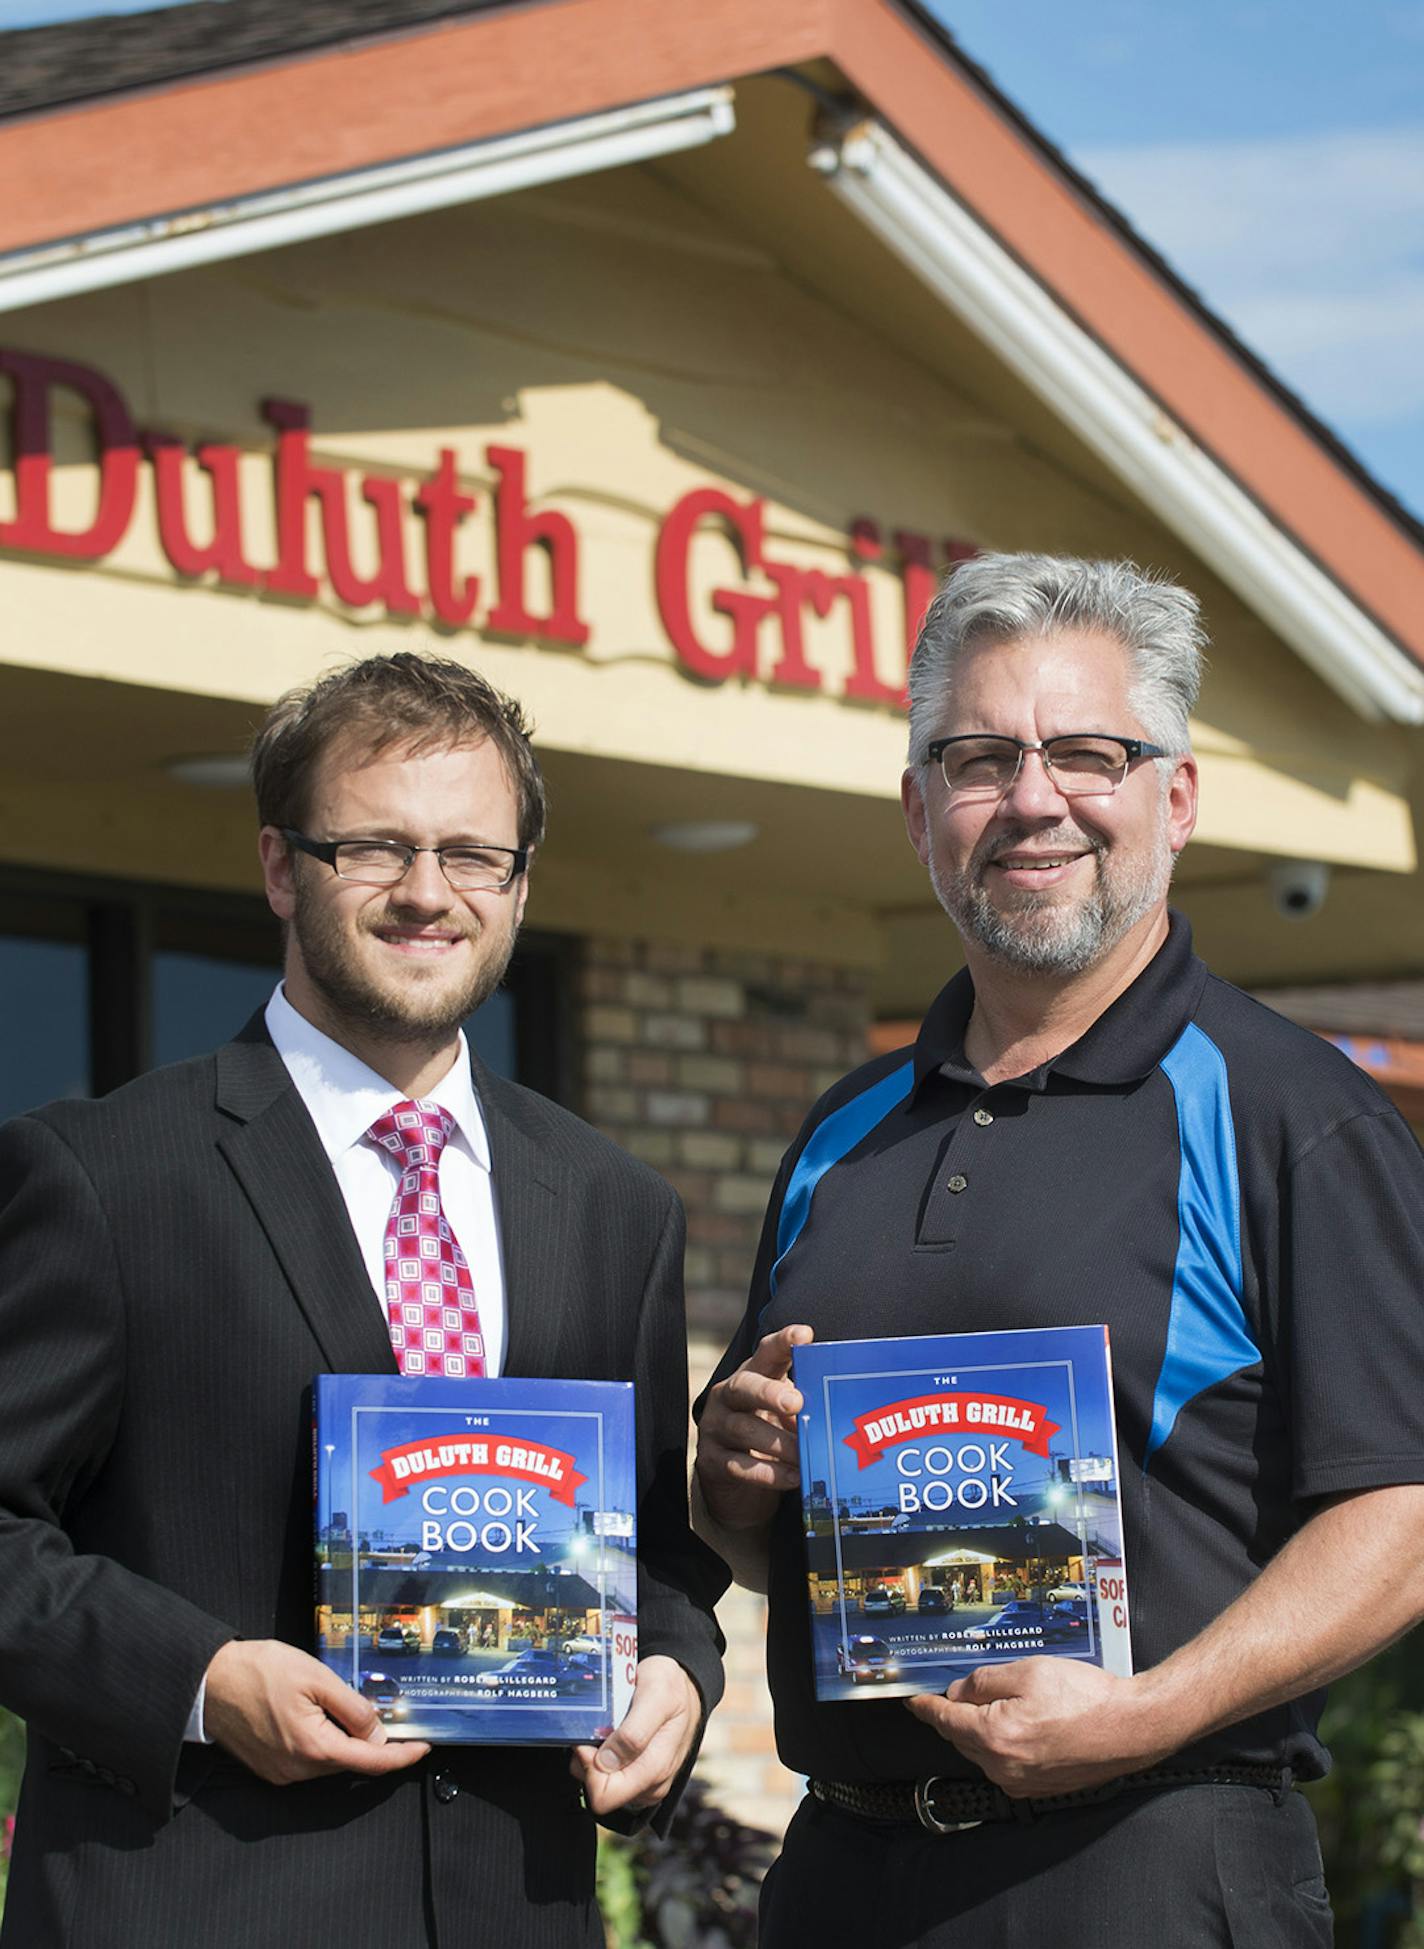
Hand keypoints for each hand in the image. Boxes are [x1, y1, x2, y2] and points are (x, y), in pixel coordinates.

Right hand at [203, 1640, 430, 1785]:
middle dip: (371, 1741)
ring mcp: (282, 1773)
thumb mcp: (316, 1678)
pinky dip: (324, 1742)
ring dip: (345, 1740)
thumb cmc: (259, 1672)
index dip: (401, 1756)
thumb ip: (352, 1708)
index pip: (370, 1761)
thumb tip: (378, 1733)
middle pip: (350, 1761)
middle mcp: (297, 1770)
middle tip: (387, 1714)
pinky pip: (309, 1760)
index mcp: (313, 1748)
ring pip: (330, 1760)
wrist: (210, 1682)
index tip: (422, 1748)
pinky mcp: (270, 1768)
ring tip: (344, 1707)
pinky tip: (321, 1717)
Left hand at [568, 1656, 699, 1815]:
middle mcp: (652, 1784)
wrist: (684, 1688)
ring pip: (599, 1785)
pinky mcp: (639, 1779)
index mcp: (655, 1769)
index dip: (590, 1766)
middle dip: (589, 1761)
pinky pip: (607, 1778)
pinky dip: (600, 1757)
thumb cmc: (671, 1688)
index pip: (605, 1795)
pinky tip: (611, 1736)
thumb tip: (606, 1764)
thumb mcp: (656, 1695)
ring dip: (594, 1757)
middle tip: (597, 1728)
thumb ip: (634, 1732)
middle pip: (599, 1792)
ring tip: (606, 1728)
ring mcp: (646, 1783)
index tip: (589, 1738)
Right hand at [694, 1324, 812, 1531]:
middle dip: (769, 1392)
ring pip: (743, 1429)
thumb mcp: (783, 1416)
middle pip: (744, 1386)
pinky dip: (769, 1473)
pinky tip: (793, 1477)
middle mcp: (728, 1397)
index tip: (804, 1335)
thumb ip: (802, 1409)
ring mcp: (715, 1427)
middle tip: (796, 1402)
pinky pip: (739, 1466)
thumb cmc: (766, 1436)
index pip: (765, 1353)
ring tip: (804, 1453)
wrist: (733, 1481)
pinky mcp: (710, 1460)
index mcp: (751, 1377)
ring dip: (779, 1442)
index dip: (783, 1342)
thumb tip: (833, 1414)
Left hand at [906, 1657, 1169, 1797]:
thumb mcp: (1028, 1672)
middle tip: (951, 1691)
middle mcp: (1003, 1767)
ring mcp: (1021, 1782)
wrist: (1130, 1728)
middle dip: (953, 1715)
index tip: (912, 1700)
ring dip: (978, 1730)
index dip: (926, 1707)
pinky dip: (999, 1744)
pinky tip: (1015, 1724)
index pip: (946, 1720)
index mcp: (995, 1736)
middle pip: (961, 1737)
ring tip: (991, 1703)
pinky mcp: (1037, 1787)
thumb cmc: (1085, 1697)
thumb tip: (958, 1692)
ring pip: (982, 1752)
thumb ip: (985, 1681)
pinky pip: (1004, 1764)